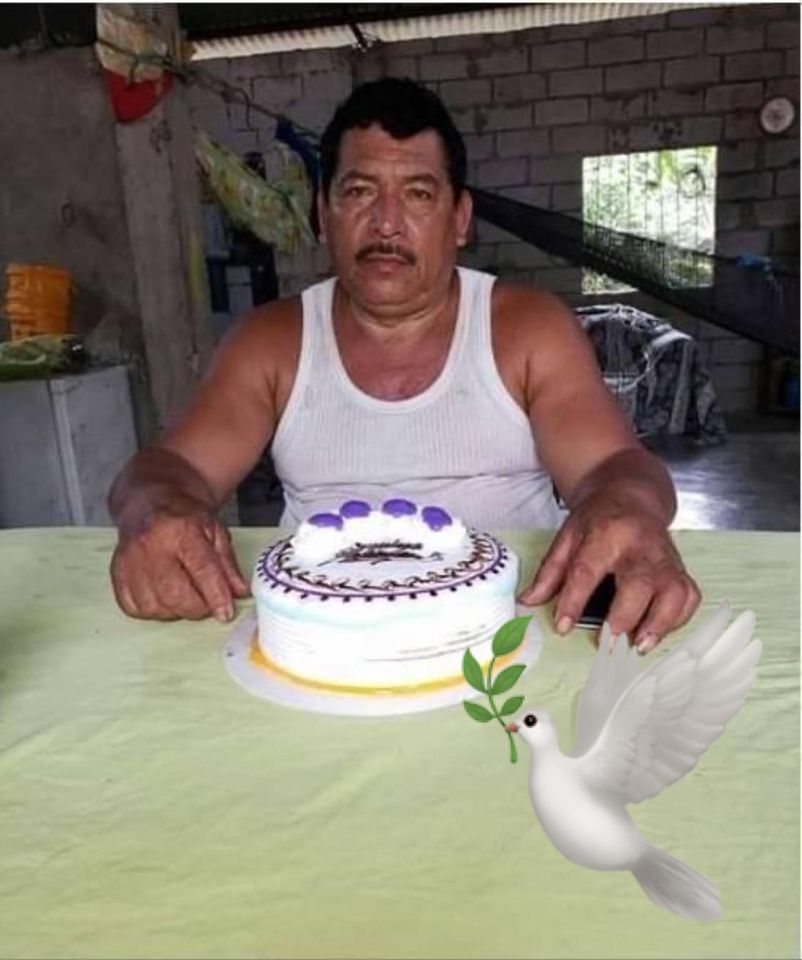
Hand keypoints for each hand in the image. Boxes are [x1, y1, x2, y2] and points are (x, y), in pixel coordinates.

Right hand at [110, 498, 249, 622]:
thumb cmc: (185, 518)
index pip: (201, 569)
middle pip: (175, 594)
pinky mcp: (116, 573)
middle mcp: (151, 546)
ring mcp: (129, 560)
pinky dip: (153, 610)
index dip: (216, 596)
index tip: (226, 613)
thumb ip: (228, 564)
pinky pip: (134, 608)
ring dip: (175, 610)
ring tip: (185, 594)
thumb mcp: (216, 531)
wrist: (150, 503)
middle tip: (207, 603)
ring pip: (155, 606)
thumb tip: (239, 593)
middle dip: (197, 608)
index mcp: (182, 530)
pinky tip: (163, 596)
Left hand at [518, 493, 700, 652]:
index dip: (574, 600)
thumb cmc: (599, 520)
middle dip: (625, 617)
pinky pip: (688, 597)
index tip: (563, 626)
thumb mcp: (567, 536)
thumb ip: (550, 572)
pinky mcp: (680, 569)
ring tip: (638, 646)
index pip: (588, 569)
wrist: (632, 496)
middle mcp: (640, 546)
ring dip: (659, 624)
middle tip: (607, 644)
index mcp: (606, 534)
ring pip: (673, 592)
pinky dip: (678, 619)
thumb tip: (528, 601)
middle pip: (639, 583)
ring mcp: (665, 559)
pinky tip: (657, 631)